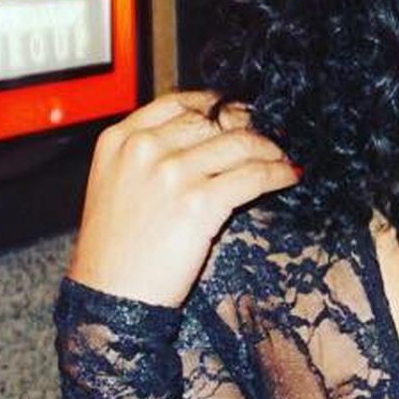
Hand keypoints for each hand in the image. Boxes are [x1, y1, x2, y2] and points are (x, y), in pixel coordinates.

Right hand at [67, 93, 296, 306]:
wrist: (110, 295)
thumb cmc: (116, 249)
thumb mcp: (117, 185)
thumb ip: (148, 155)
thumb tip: (206, 137)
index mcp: (120, 140)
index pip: (180, 104)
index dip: (219, 106)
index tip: (240, 114)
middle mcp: (144, 149)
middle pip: (215, 121)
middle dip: (249, 127)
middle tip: (272, 136)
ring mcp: (172, 173)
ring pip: (241, 143)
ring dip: (270, 149)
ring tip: (284, 157)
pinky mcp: (200, 202)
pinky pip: (254, 175)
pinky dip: (278, 173)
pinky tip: (288, 176)